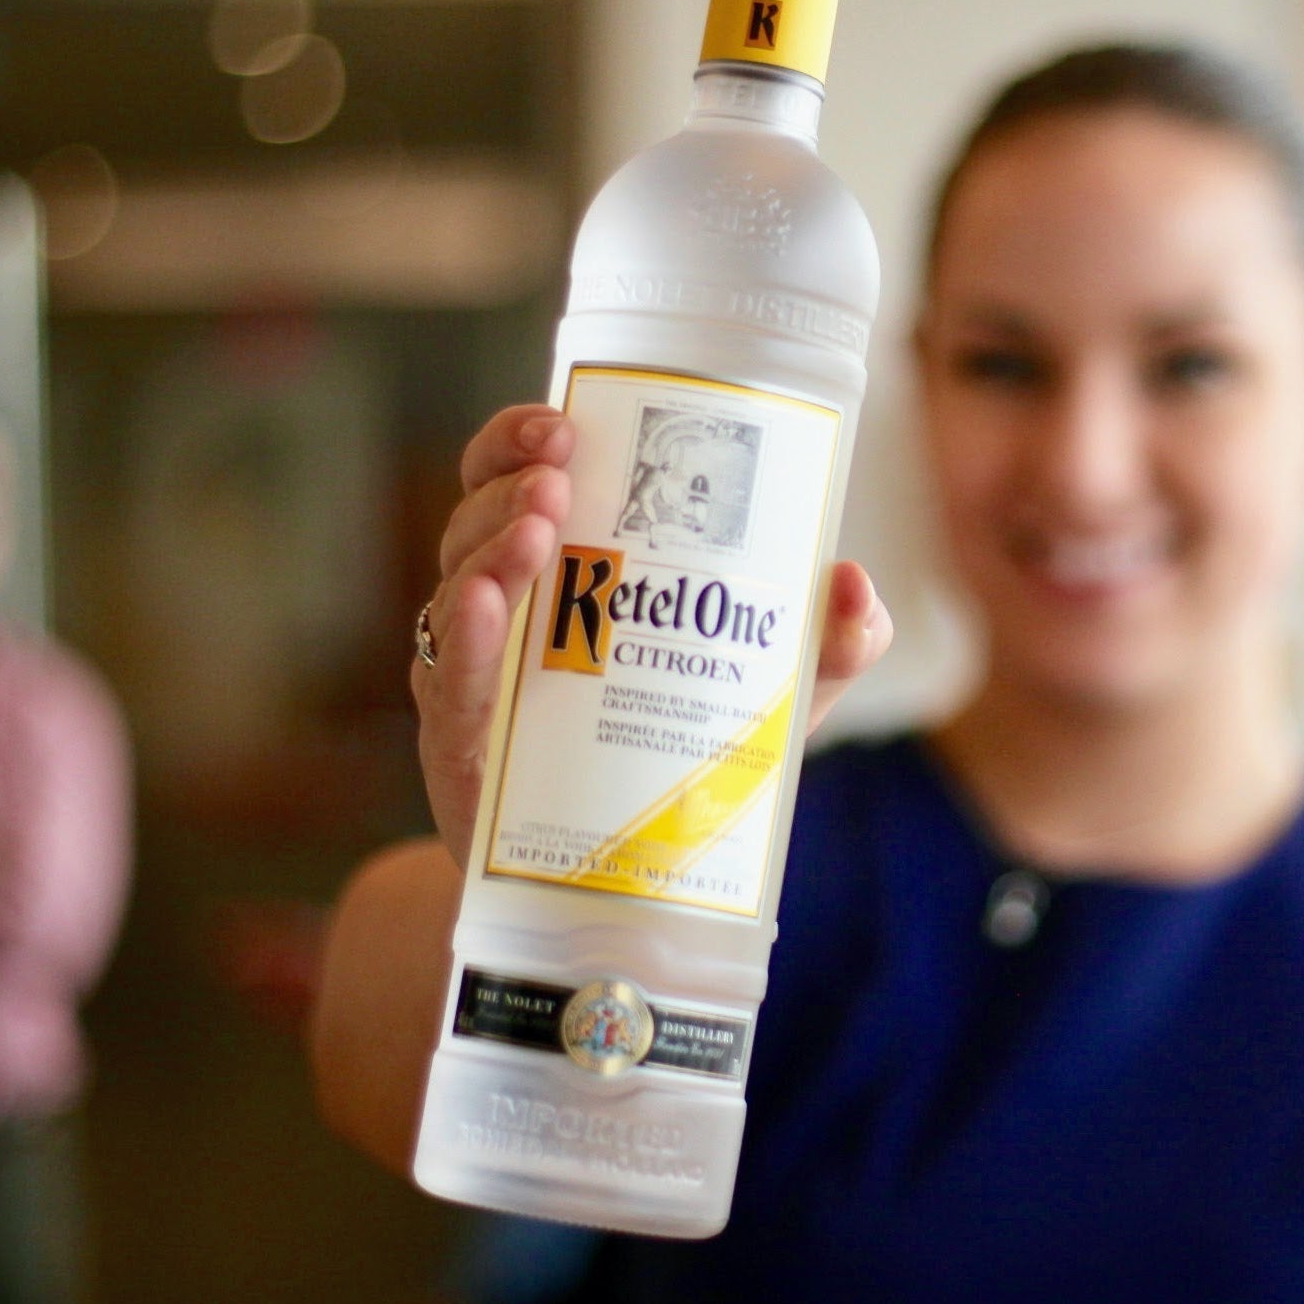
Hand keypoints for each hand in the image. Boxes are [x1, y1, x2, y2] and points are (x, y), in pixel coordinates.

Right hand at [411, 404, 893, 866]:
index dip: (523, 437)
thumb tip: (854, 586)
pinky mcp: (462, 739)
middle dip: (510, 480)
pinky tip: (482, 605)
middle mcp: (508, 608)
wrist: (615, 883)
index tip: (564, 421)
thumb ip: (826, 642)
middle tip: (559, 474)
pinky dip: (462, 636)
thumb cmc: (682, 758)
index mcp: (567, 571)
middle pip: (479, 513)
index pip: (520, 476)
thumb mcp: (768, 695)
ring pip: (457, 583)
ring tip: (539, 532)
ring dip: (492, 544)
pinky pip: (449, 677)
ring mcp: (477, 671)